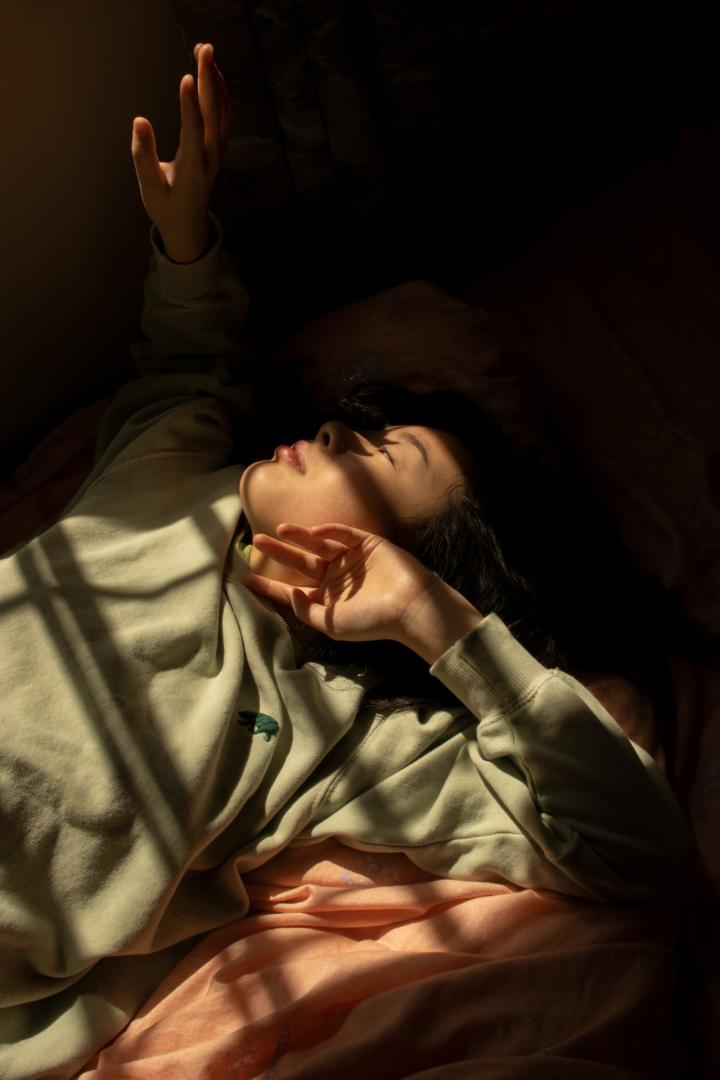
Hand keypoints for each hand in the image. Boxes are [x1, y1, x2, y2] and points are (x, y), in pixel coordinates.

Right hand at [131, 42, 230, 261]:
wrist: (189, 226)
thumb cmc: (165, 207)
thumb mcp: (149, 188)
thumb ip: (143, 156)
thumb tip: (139, 122)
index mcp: (192, 169)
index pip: (193, 131)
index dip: (190, 104)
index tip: (187, 77)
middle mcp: (210, 158)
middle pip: (212, 114)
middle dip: (208, 79)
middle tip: (203, 49)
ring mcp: (218, 153)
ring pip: (221, 111)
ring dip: (215, 80)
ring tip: (206, 52)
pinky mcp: (218, 149)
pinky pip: (223, 117)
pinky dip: (220, 93)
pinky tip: (214, 74)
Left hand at [240, 523, 440, 645]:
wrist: (409, 606)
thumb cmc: (371, 621)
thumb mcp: (330, 624)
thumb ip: (305, 610)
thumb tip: (288, 592)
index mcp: (325, 599)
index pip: (290, 590)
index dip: (268, 585)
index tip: (244, 579)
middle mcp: (334, 578)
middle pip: (300, 563)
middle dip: (279, 552)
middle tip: (257, 541)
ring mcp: (350, 559)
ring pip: (318, 545)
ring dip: (300, 536)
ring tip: (280, 530)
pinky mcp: (366, 543)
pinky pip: (343, 534)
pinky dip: (329, 531)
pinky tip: (315, 531)